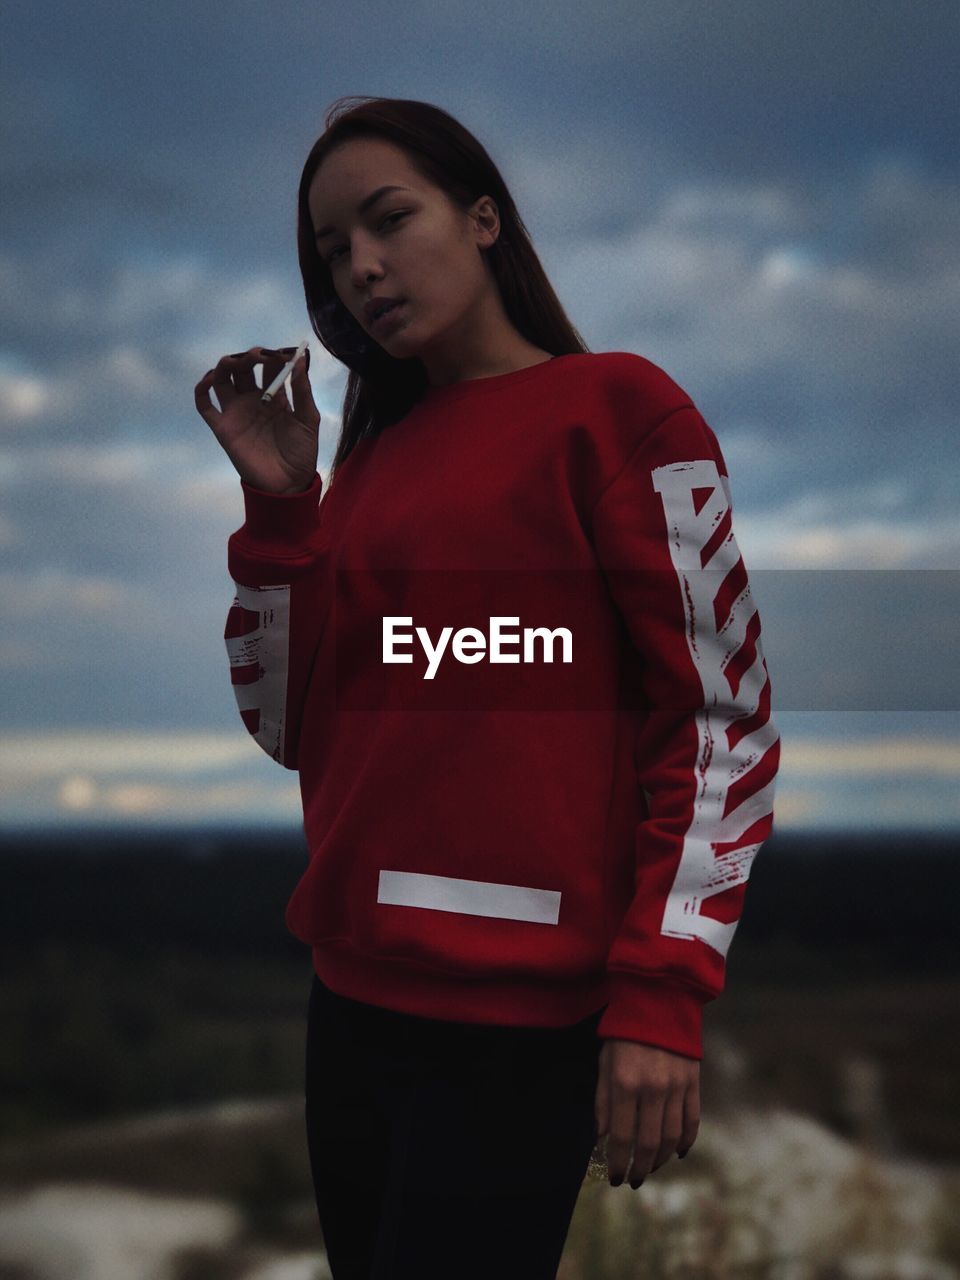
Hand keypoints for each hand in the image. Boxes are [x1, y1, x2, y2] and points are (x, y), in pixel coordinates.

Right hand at [194, 345, 320, 493]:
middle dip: (250, 356)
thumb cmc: (301, 453)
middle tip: (261, 355)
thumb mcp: (308, 419)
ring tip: (238, 360)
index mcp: (274, 395)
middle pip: (243, 368)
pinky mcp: (223, 427)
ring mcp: (236, 412)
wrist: (288, 484)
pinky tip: (211, 378)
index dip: (274, 356)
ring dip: (227, 364)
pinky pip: (205, 405)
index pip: (269, 366)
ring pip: (222, 378)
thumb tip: (300, 359)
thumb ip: (303, 390)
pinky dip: (202, 388)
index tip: (285, 351)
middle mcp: (252, 399)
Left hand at [595, 1038, 699, 1187]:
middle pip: (650, 1144)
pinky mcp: (693, 1082)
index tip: (614, 1178)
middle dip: (640, 1168)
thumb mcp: (604, 1061)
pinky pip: (693, 1120)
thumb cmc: (623, 1031)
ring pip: (673, 1137)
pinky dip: (687, 1141)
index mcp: (626, 1083)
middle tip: (633, 1180)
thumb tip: (603, 1137)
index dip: (618, 1162)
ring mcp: (677, 1086)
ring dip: (662, 1160)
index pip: (622, 1137)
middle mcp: (654, 1089)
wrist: (658, 1000)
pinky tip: (678, 1153)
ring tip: (650, 1169)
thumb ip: (603, 1101)